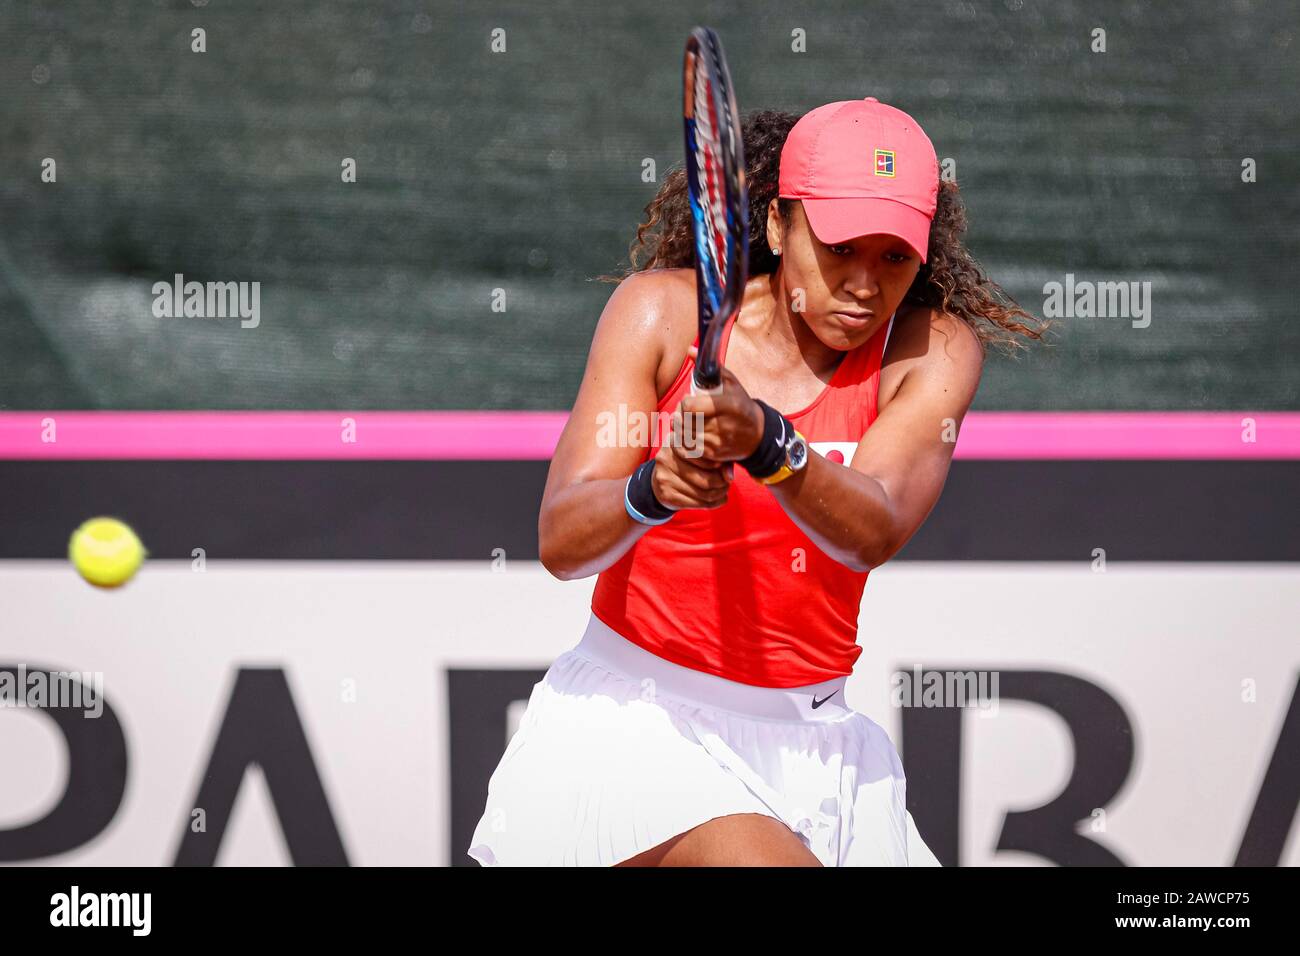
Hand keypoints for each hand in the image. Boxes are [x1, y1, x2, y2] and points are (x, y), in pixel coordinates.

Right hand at [651, 438, 731, 509]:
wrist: (661, 481)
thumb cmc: (687, 464)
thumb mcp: (701, 456)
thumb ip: (719, 462)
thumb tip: (729, 477)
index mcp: (675, 440)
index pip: (705, 456)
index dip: (719, 464)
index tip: (724, 467)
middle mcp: (666, 457)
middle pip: (705, 477)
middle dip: (722, 483)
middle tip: (727, 483)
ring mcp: (664, 477)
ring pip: (703, 492)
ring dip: (719, 494)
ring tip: (724, 491)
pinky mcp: (666, 495)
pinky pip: (696, 503)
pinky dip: (712, 504)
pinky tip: (717, 500)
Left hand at [677, 345, 764, 463]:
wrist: (757, 434)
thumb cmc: (740, 404)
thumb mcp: (730, 383)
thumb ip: (710, 367)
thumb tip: (690, 350)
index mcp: (728, 405)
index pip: (690, 406)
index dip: (684, 403)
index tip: (688, 400)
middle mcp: (724, 425)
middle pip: (685, 421)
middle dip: (680, 415)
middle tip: (685, 412)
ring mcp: (718, 443)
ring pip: (684, 435)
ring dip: (680, 428)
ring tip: (686, 422)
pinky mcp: (713, 455)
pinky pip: (688, 449)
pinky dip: (683, 442)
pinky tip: (689, 434)